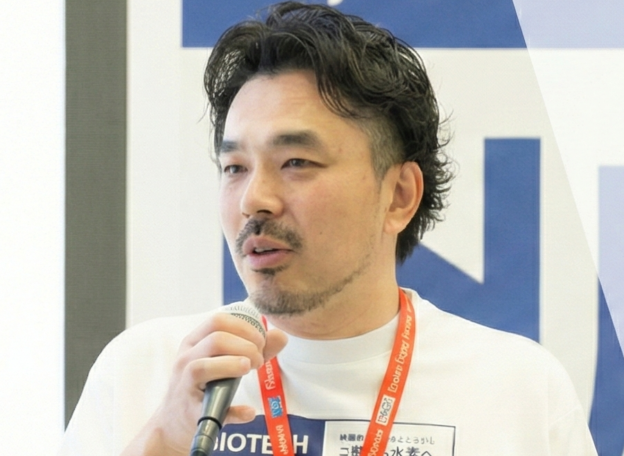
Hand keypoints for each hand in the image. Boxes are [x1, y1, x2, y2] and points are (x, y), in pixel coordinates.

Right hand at [121, 311, 287, 455]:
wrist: (174, 422)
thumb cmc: (205, 385)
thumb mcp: (224, 361)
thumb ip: (254, 348)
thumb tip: (281, 335)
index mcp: (194, 341)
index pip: (218, 320)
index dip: (245, 327)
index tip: (261, 341)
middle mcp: (185, 359)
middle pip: (215, 340)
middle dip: (245, 346)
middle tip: (258, 361)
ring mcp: (184, 385)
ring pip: (203, 366)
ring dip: (234, 366)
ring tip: (249, 370)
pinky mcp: (190, 412)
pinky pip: (211, 409)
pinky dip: (235, 410)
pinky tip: (248, 411)